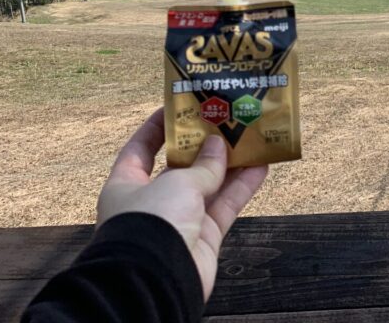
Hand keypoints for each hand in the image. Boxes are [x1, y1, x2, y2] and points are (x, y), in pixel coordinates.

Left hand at [96, 108, 268, 300]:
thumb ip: (202, 166)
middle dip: (203, 146)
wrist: (158, 280)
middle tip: (226, 121)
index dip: (157, 127)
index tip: (178, 107)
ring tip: (252, 139)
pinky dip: (242, 188)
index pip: (139, 148)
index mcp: (126, 185)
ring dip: (230, 165)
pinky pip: (225, 206)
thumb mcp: (176, 184)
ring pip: (208, 186)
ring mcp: (178, 221)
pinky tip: (262, 167)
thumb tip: (218, 145)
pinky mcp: (203, 238)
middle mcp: (151, 202)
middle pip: (180, 166)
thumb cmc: (152, 222)